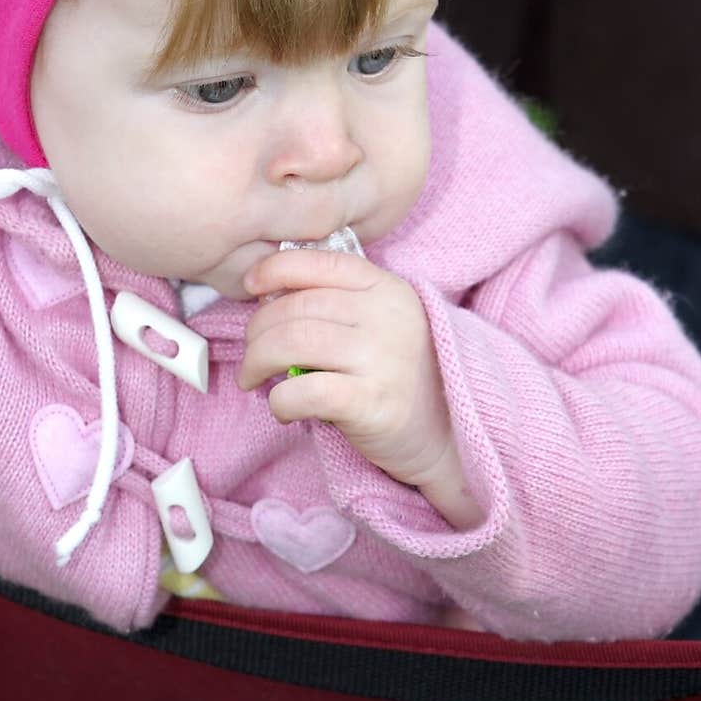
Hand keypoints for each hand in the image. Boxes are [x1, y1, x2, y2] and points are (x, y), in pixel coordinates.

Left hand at [239, 249, 454, 488]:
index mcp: (388, 290)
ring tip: (254, 379)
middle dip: (258, 331)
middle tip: (251, 355)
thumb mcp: (383, 325)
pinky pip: (301, 391)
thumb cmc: (402, 379)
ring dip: (257, 362)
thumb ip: (342, 304)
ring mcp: (381, 358)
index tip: (252, 287)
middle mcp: (386, 317)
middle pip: (296, 308)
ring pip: (290, 342)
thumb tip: (270, 299)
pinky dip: (279, 400)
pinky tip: (283, 409)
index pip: (321, 263)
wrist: (448, 436)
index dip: (276, 270)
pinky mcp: (370, 402)